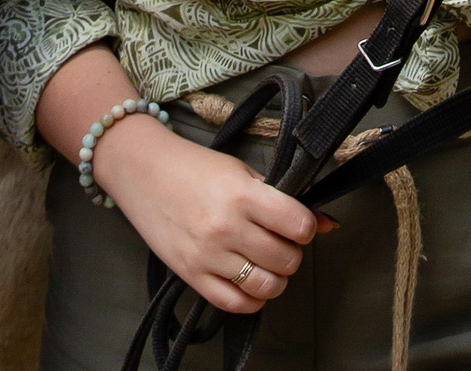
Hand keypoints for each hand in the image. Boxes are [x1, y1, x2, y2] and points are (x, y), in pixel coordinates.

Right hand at [92, 117, 321, 313]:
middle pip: (286, 260)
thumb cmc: (194, 167)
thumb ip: (283, 200)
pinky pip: (234, 303)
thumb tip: (327, 224)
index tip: (296, 224)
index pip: (299, 225)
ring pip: (266, 286)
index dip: (305, 227)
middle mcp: (226, 228)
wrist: (143, 171)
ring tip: (265, 262)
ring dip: (275, 278)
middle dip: (291, 252)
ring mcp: (207, 255)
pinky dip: (251, 299)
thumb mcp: (242, 172)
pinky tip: (249, 280)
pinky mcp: (191, 274)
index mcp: (242, 195)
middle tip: (278, 241)